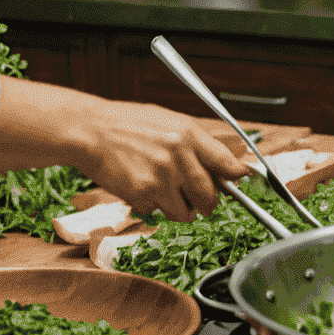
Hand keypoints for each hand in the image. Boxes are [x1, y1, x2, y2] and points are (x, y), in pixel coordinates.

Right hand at [75, 102, 252, 221]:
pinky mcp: (142, 194)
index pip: (226, 162)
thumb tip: (224, 165)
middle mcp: (179, 156)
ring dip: (181, 210)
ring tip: (168, 194)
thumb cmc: (130, 124)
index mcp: (189, 134)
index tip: (241, 181)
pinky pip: (158, 213)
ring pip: (187, 213)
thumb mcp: (170, 122)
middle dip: (208, 203)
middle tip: (201, 201)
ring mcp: (161, 177)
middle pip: (211, 196)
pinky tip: (143, 187)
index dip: (237, 176)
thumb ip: (197, 144)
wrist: (92, 130)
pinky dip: (154, 207)